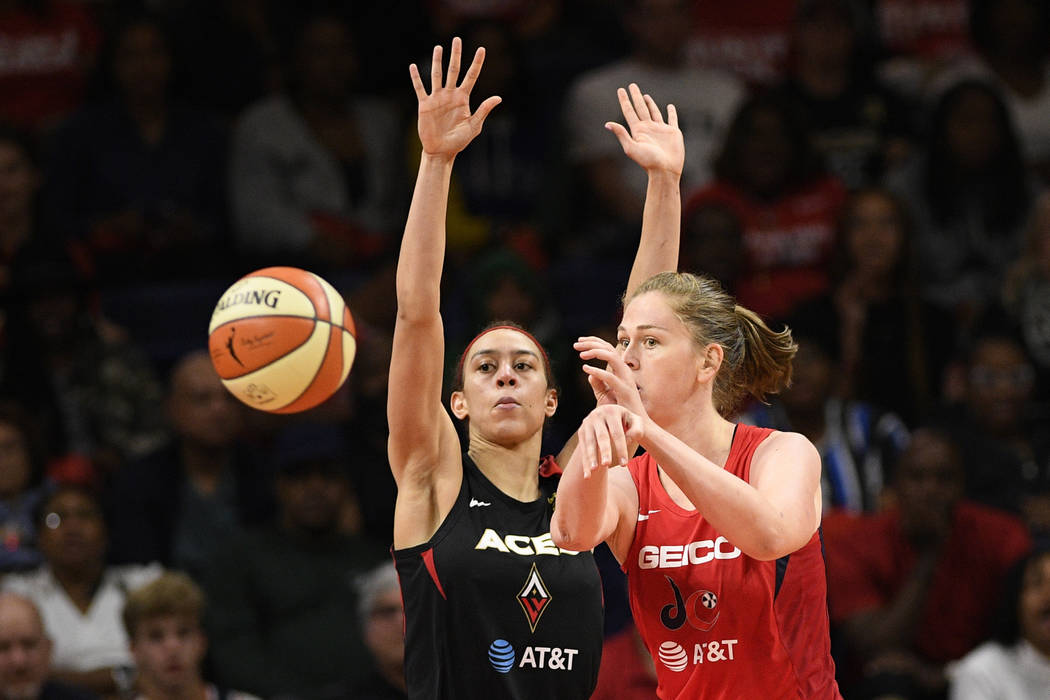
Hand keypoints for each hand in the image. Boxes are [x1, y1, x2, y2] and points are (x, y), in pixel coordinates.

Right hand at [409, 37, 500, 158]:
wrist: (441, 151)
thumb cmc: (459, 141)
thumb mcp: (474, 125)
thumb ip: (484, 110)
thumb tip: (499, 97)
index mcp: (463, 98)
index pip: (471, 76)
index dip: (477, 63)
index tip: (482, 49)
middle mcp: (450, 95)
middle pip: (453, 70)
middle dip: (456, 55)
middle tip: (457, 39)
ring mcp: (437, 99)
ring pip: (437, 75)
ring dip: (437, 61)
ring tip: (438, 47)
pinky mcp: (425, 105)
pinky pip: (420, 88)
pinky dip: (416, 78)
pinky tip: (413, 66)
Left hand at [574, 336, 645, 414]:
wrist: (633, 426)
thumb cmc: (620, 410)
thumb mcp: (605, 395)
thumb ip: (598, 383)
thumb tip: (590, 373)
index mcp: (621, 370)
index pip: (608, 349)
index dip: (594, 342)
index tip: (579, 342)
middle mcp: (625, 372)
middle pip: (609, 349)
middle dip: (592, 343)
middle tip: (576, 344)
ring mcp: (626, 380)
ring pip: (612, 357)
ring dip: (596, 352)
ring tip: (581, 355)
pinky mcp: (625, 391)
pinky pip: (610, 377)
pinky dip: (597, 371)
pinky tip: (585, 369)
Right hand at [577, 405, 645, 477]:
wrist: (608, 415)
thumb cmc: (625, 422)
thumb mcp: (635, 421)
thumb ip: (637, 429)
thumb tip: (630, 439)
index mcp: (612, 412)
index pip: (617, 433)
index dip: (621, 449)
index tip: (624, 464)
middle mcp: (597, 415)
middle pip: (602, 436)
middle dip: (604, 451)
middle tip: (607, 464)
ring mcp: (588, 423)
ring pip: (589, 442)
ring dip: (591, 457)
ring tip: (594, 470)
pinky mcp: (581, 431)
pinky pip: (583, 448)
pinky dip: (585, 462)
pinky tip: (587, 475)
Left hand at [605, 83, 682, 176]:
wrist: (665, 170)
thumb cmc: (648, 161)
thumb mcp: (631, 147)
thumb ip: (621, 134)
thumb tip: (607, 124)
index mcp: (638, 130)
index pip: (629, 111)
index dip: (624, 100)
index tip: (621, 90)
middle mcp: (648, 128)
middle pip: (640, 108)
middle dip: (635, 97)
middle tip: (632, 85)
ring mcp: (660, 130)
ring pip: (654, 112)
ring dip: (649, 103)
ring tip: (645, 96)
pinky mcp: (672, 132)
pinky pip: (672, 119)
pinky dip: (671, 112)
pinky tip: (670, 107)